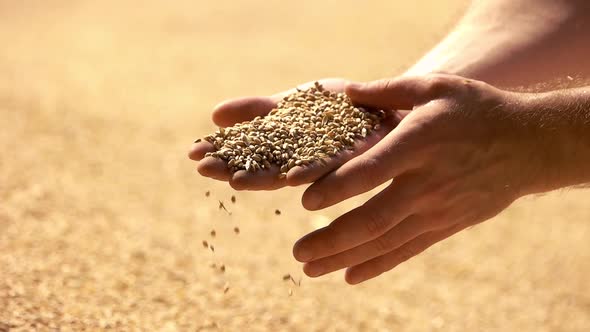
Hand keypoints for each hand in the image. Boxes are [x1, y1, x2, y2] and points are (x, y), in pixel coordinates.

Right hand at [187, 79, 403, 189]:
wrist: (379, 102)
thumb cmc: (334, 107)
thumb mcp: (289, 103)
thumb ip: (256, 110)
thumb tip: (214, 115)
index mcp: (283, 149)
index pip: (245, 153)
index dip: (221, 153)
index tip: (193, 152)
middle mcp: (299, 160)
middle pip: (261, 167)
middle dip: (233, 167)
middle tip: (204, 168)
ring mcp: (324, 162)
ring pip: (289, 171)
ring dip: (263, 176)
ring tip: (236, 179)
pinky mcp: (352, 158)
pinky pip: (330, 167)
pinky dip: (310, 172)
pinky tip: (290, 177)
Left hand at [293, 74, 544, 283]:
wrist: (528, 146)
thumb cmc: (476, 110)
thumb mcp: (436, 87)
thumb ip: (387, 90)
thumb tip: (344, 92)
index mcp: (419, 144)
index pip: (370, 171)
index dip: (335, 188)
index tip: (303, 201)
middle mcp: (426, 183)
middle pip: (372, 220)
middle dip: (331, 239)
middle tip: (297, 252)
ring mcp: (437, 210)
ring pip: (385, 243)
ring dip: (344, 258)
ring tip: (310, 269)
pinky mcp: (446, 226)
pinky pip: (407, 251)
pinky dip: (377, 265)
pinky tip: (350, 276)